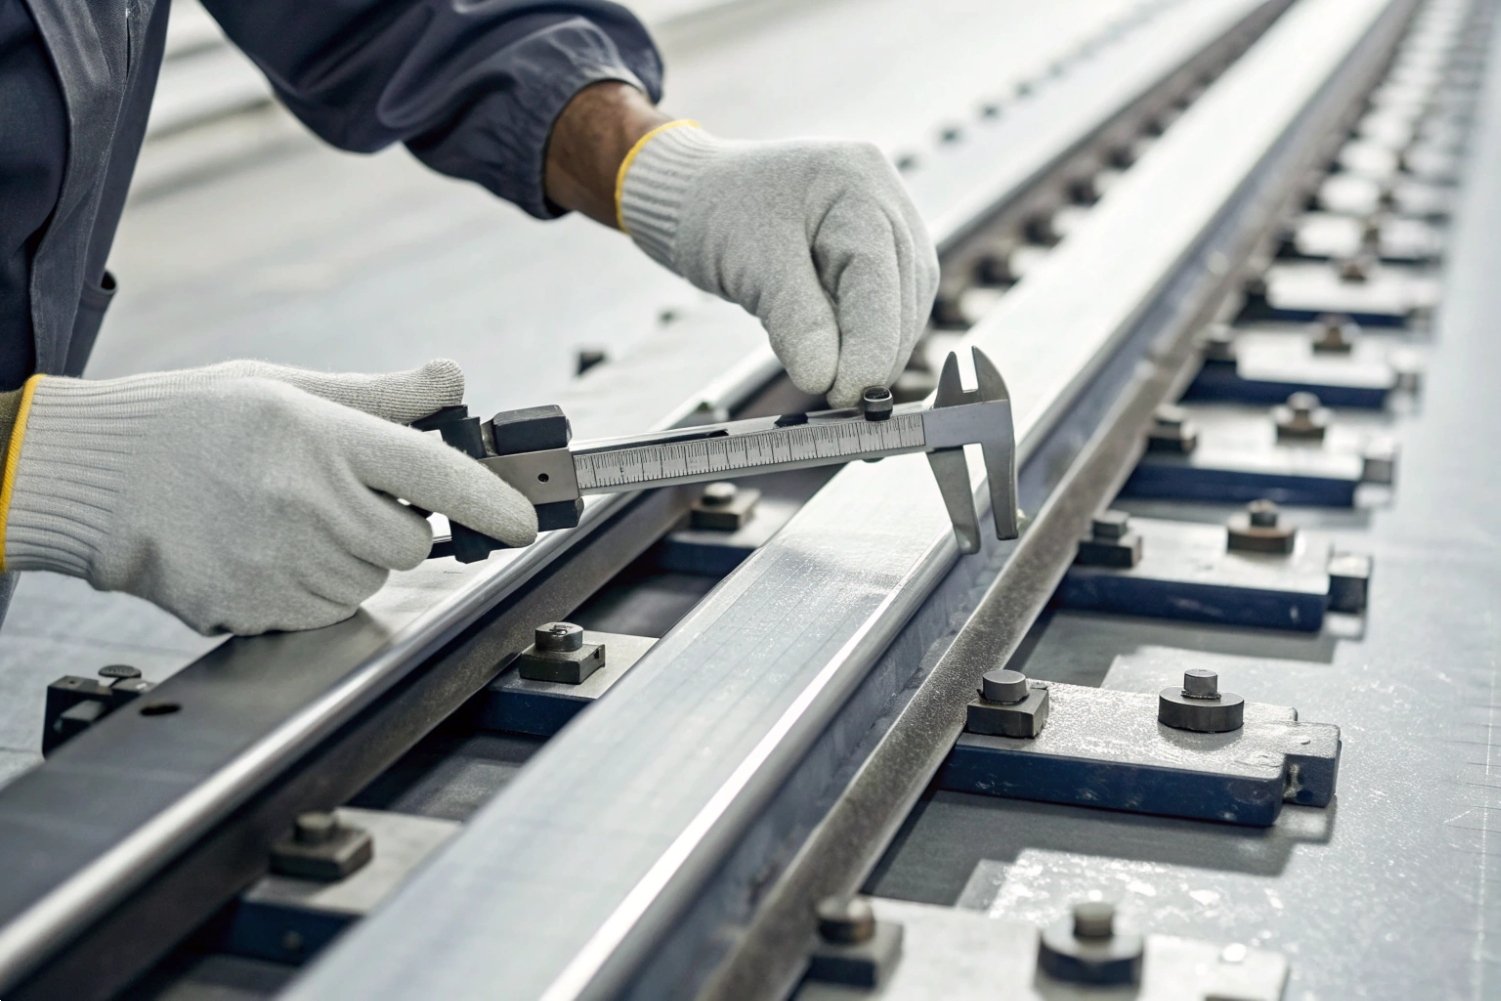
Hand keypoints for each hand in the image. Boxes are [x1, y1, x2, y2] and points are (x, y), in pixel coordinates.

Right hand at [0, 359, 535, 634]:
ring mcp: (281, 564)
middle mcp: (309, 503)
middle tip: (346, 498)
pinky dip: (313, 589)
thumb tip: (452, 383)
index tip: (526, 522)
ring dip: (353, 560)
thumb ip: (381, 396)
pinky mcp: (255, 609)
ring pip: (369, 582)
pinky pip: (324, 612)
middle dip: (397, 527)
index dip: (494, 502)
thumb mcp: (287, 386)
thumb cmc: (191, 423)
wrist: (96, 477)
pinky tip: (268, 551)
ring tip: (291, 520)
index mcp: (322, 438)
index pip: (438, 476)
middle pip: (412, 544)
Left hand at [618, 126, 938, 406]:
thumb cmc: (717, 213)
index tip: (849, 392)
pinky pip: (888, 302)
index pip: (877, 275)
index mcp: (855, 181)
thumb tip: (827, 379)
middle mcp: (884, 196)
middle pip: (903, 291)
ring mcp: (888, 221)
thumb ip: (795, 321)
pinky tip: (839, 357)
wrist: (699, 196)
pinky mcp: (879, 250)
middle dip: (877, 352)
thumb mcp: (751, 266)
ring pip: (903, 303)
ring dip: (876, 349)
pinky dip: (866, 336)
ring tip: (835, 381)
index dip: (870, 341)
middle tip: (840, 399)